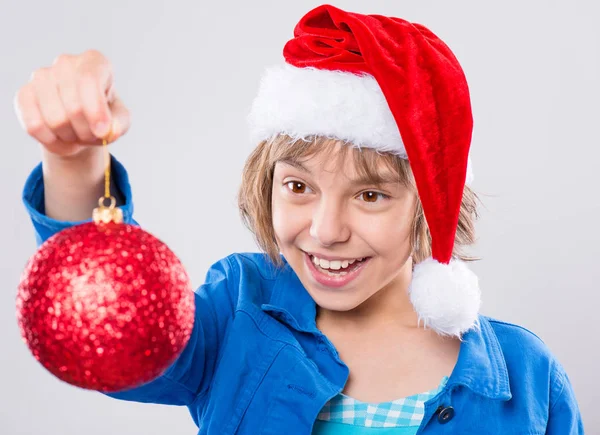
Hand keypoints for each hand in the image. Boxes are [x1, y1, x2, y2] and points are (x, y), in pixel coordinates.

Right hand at [14, 49, 130, 157]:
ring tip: (76, 133)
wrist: (79, 122)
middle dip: (87, 131)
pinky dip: (51, 140)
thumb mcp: (120, 120)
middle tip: (92, 136)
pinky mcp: (24, 94)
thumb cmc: (103, 116)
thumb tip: (109, 129)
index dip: (95, 110)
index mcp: (94, 62)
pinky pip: (34, 126)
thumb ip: (120, 123)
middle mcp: (65, 63)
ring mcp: (41, 76)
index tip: (103, 131)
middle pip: (74, 106)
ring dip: (70, 137)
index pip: (88, 80)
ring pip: (55, 120)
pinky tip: (59, 136)